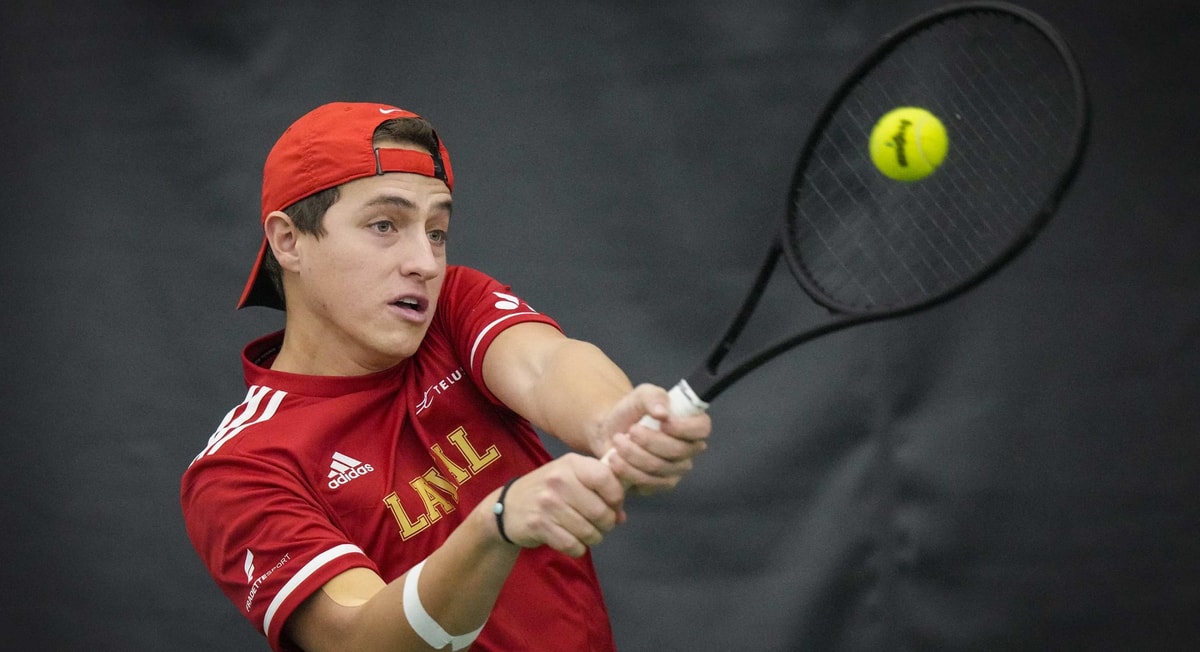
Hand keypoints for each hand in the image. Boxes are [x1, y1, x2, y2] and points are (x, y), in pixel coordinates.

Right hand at [494, 454, 625, 557]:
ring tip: (587, 533)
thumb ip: (599, 490)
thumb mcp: (571, 478)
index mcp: (571, 464)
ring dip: (593, 538)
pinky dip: (578, 548)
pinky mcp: (539, 525)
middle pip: (600, 511)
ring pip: (588, 531)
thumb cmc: (548, 490)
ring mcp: (547, 503)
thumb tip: (621, 516)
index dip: (616, 497)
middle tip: (601, 525)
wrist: (507, 506)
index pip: (606, 479)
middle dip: (607, 524)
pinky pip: (572, 545)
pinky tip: (573, 542)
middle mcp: (559, 480)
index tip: (613, 505)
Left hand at [598, 384, 711, 494]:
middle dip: (650, 441)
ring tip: (618, 441)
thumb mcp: (642, 395)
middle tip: (631, 430)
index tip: (663, 423)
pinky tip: (615, 458)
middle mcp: (688, 450)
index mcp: (692, 425)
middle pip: (677, 451)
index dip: (684, 428)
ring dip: (634, 454)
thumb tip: (662, 412)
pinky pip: (646, 483)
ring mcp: (674, 471)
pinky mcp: (657, 485)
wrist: (611, 429)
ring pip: (659, 468)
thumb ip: (654, 397)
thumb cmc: (633, 410)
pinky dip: (627, 470)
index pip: (701, 429)